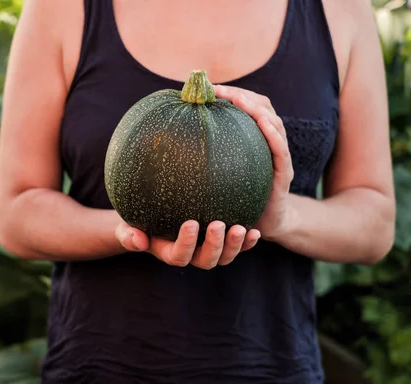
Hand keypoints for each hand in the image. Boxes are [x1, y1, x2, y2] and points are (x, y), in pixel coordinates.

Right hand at [115, 219, 260, 268]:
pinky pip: (238, 247)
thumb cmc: (137, 221)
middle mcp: (192, 255)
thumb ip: (128, 235)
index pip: (180, 256)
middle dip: (215, 245)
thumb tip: (137, 241)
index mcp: (171, 252)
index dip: (186, 243)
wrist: (152, 217)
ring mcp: (209, 249)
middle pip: (207, 260)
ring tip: (240, 228)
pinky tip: (255, 231)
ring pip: (225, 257)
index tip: (191, 223)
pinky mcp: (222, 241)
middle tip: (218, 224)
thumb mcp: (127, 226)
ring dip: (235, 246)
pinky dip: (247, 242)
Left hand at [213, 84, 293, 239]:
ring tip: (239, 99)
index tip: (210, 88)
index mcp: (255, 141)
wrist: (260, 227)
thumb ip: (203, 159)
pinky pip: (281, 151)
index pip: (249, 108)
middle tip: (218, 90)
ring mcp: (279, 159)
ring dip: (257, 108)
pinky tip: (262, 123)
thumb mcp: (217, 176)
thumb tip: (169, 142)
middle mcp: (269, 145)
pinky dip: (273, 134)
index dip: (233, 94)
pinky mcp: (284, 176)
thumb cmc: (234, 200)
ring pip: (274, 124)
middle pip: (263, 108)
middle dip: (241, 95)